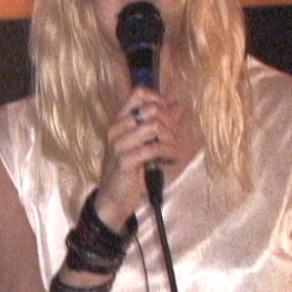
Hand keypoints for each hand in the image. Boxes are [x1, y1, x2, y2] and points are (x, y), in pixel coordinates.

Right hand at [95, 86, 183, 229]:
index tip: (169, 114)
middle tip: (173, 137)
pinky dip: (168, 152)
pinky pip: (154, 148)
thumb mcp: (145, 142)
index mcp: (119, 120)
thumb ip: (161, 123)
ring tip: (172, 149)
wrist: (113, 198)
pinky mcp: (124, 161)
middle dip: (170, 122)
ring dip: (171, 138)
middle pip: (152, 109)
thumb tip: (178, 105)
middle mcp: (116, 128)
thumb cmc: (129, 169)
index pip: (139, 93)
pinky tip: (170, 159)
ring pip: (155, 126)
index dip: (159, 98)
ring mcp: (118, 144)